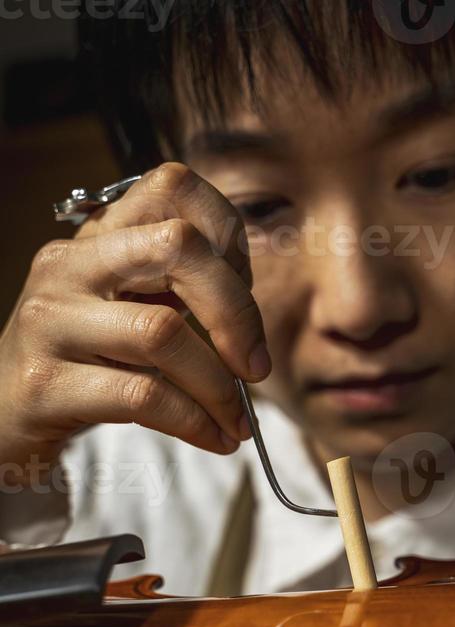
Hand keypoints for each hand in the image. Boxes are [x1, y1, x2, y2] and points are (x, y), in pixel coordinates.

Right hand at [0, 163, 268, 473]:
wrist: (2, 416)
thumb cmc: (81, 365)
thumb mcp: (128, 311)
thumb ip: (180, 295)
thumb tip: (252, 326)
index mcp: (98, 237)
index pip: (174, 187)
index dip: (228, 236)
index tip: (242, 298)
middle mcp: (70, 265)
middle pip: (179, 246)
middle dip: (237, 312)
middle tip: (255, 367)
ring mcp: (52, 321)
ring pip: (163, 332)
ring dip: (219, 386)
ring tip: (238, 420)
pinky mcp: (46, 383)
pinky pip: (142, 396)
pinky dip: (194, 421)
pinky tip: (212, 437)